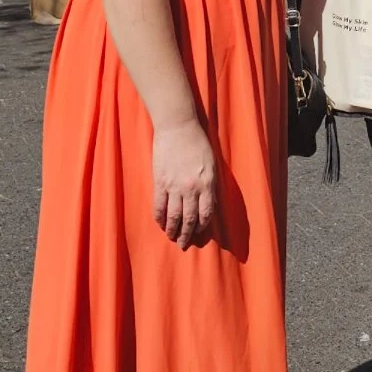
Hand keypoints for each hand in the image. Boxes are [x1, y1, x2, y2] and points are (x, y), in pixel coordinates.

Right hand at [152, 118, 217, 248]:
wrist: (178, 127)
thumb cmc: (198, 142)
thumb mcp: (211, 163)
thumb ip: (210, 183)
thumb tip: (208, 201)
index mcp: (208, 183)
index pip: (206, 212)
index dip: (202, 226)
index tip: (200, 233)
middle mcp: (192, 188)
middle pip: (190, 218)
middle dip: (187, 234)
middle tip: (184, 244)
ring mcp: (175, 186)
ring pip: (174, 216)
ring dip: (173, 230)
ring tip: (172, 237)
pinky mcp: (160, 182)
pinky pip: (159, 206)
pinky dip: (160, 218)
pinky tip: (161, 224)